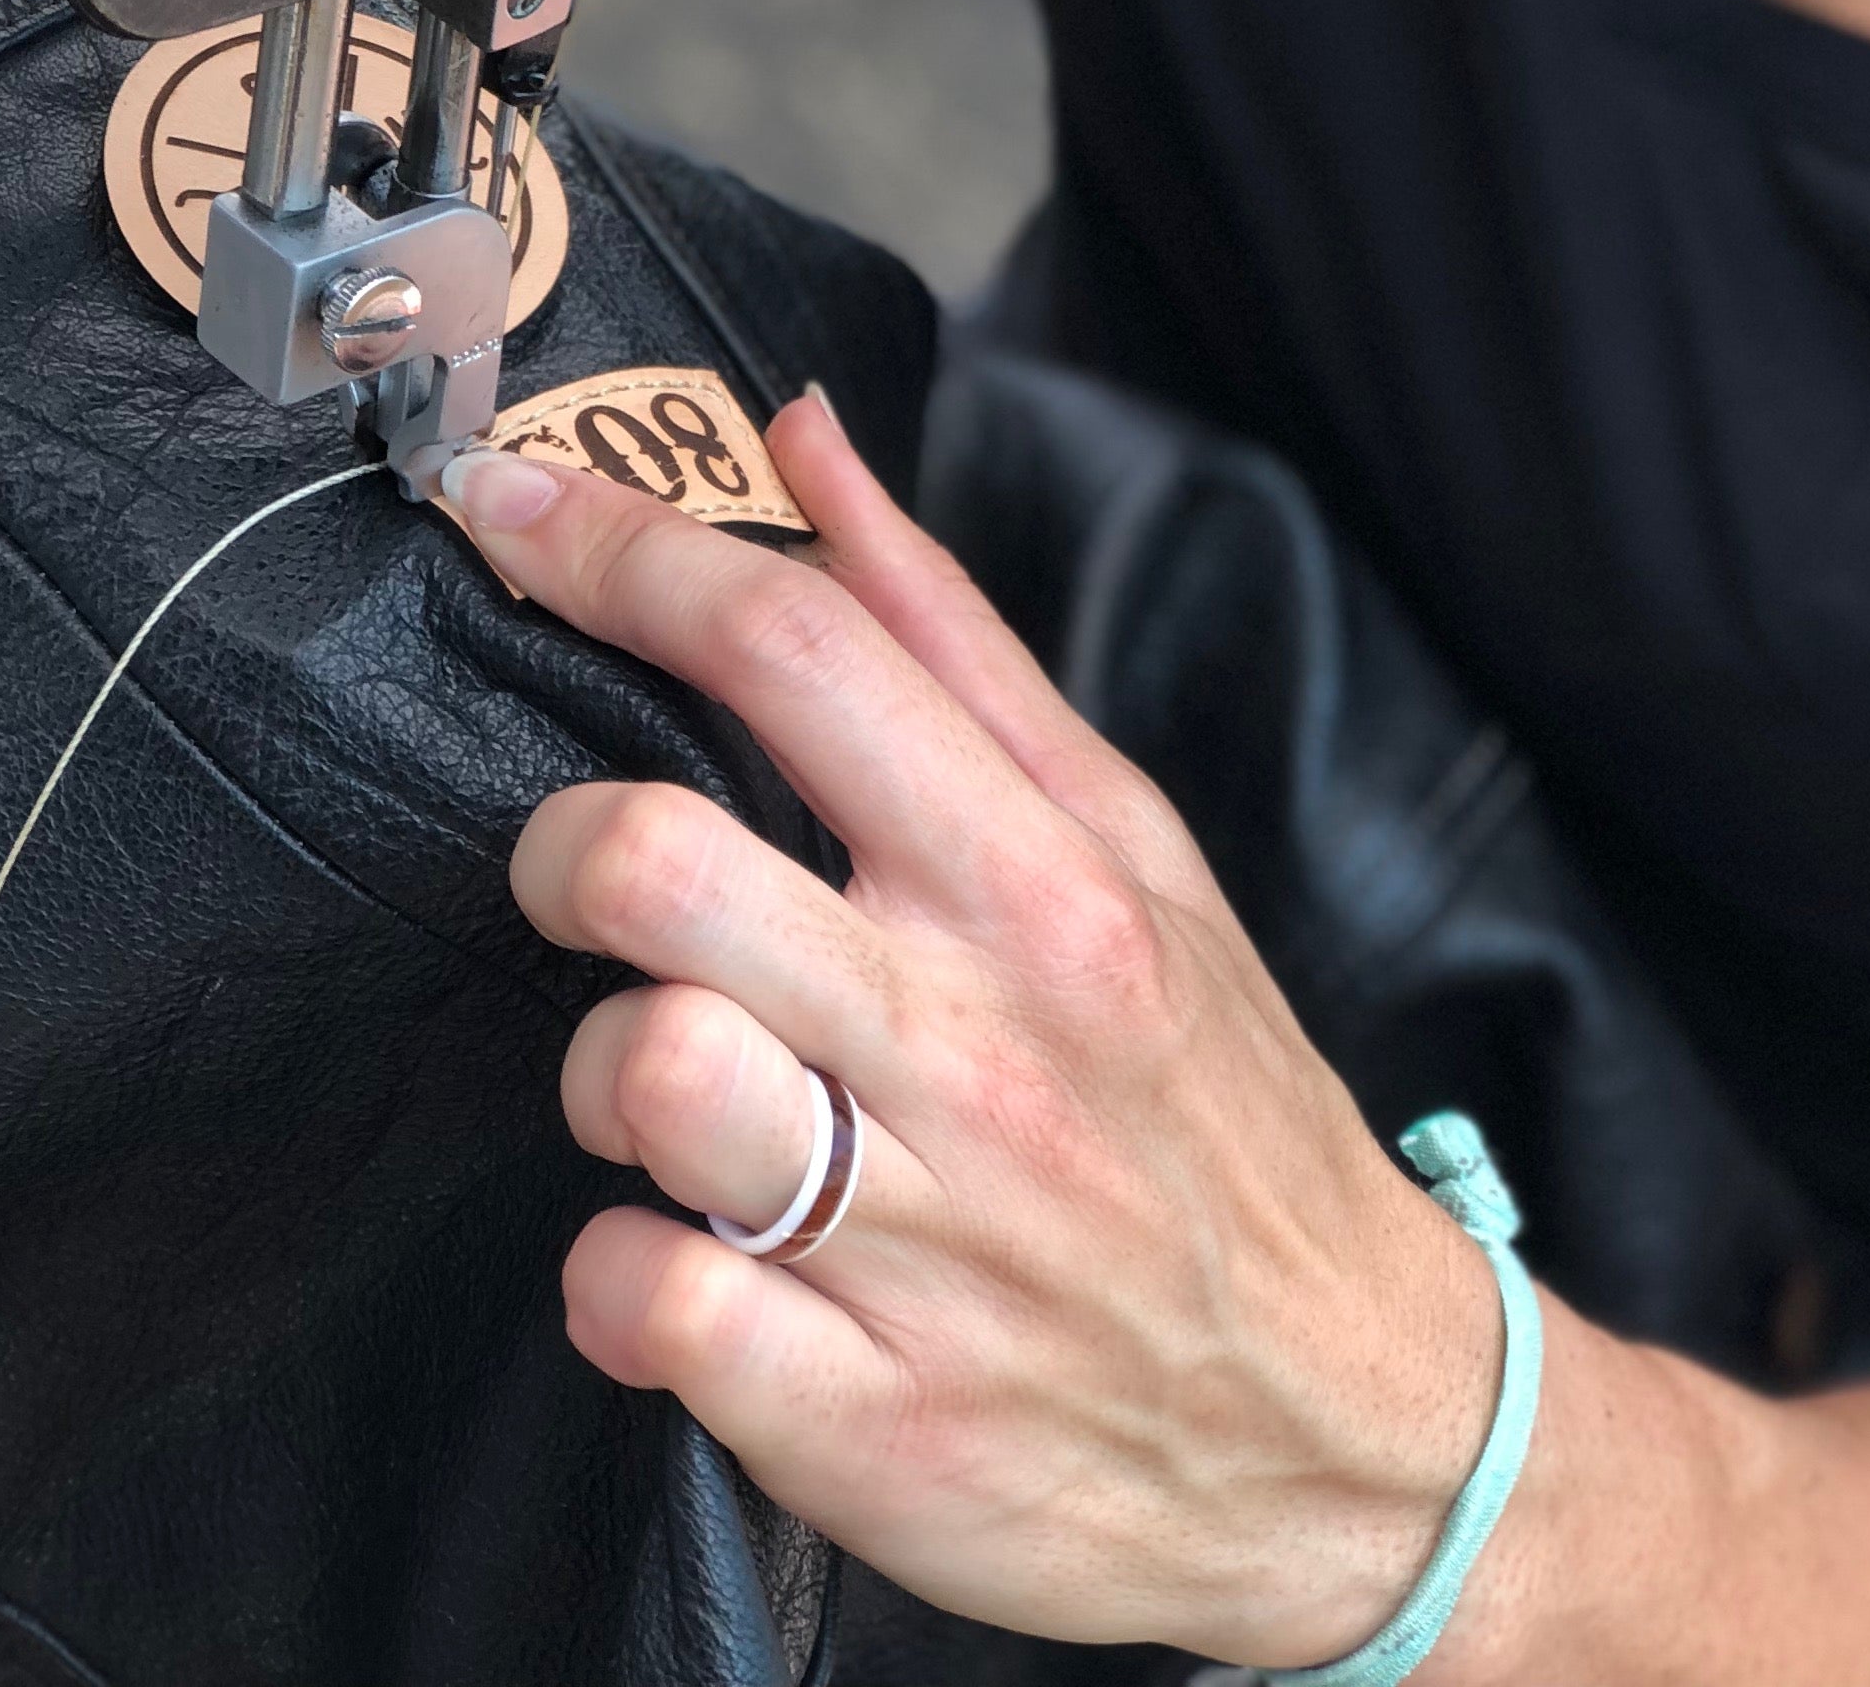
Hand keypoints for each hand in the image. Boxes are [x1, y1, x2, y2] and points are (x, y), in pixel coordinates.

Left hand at [445, 394, 1503, 1665]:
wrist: (1357, 1428)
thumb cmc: (1210, 1103)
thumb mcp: (1129, 843)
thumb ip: (943, 637)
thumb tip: (801, 441)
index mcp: (1044, 881)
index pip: (795, 652)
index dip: (619, 555)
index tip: (512, 511)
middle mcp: (981, 1045)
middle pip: (660, 866)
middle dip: (562, 852)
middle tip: (588, 884)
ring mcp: (925, 1242)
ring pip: (642, 1077)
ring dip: (602, 1074)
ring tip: (667, 1091)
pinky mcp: (871, 1421)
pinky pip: (646, 1303)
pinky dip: (621, 1277)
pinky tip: (684, 1261)